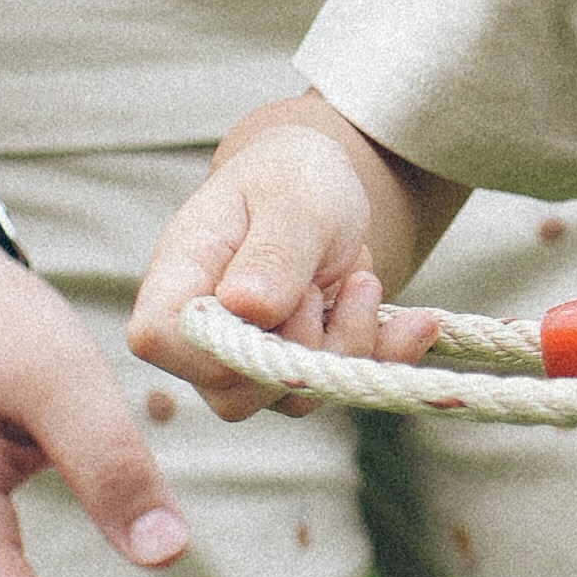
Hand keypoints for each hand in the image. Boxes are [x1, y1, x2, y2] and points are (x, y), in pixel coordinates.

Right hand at [128, 115, 425, 415]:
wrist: (322, 186)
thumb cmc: (293, 178)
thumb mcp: (294, 201)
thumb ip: (273, 253)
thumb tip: (247, 307)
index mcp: (178, 275)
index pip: (158, 339)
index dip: (215, 348)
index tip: (273, 309)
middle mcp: (203, 329)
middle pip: (233, 391)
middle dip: (304, 347)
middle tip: (326, 284)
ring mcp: (247, 357)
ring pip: (292, 398)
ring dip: (347, 347)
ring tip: (361, 282)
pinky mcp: (292, 368)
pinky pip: (336, 389)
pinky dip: (382, 357)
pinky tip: (418, 324)